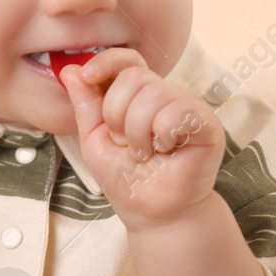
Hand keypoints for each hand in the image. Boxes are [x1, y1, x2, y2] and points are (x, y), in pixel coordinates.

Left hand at [58, 47, 223, 229]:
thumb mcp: (94, 139)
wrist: (154, 214)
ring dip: (138, 132)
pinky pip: (177, 111)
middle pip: (133, 76)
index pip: (126, 60)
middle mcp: (166, 95)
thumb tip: (69, 69)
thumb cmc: (127, 180)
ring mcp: (188, 107)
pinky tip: (168, 151)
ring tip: (146, 153)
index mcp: (140, 96)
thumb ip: (85, 104)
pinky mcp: (206, 123)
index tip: (86, 77)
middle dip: (117, 115)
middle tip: (127, 144)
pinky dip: (162, 135)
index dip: (105, 62)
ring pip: (153, 93)